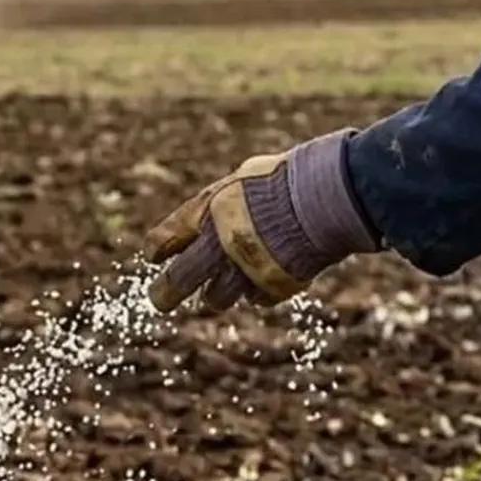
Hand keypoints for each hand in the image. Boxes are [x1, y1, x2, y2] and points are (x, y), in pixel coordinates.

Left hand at [143, 130, 379, 312]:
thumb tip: (202, 218)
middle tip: (159, 300)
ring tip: (221, 287)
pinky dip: (256, 290)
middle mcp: (218, 246)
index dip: (157, 250)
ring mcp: (244, 270)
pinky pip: (255, 298)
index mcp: (205, 213)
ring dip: (217, 294)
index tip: (155, 257)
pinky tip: (264, 276)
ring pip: (216, 299)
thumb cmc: (284, 180)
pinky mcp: (272, 287)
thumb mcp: (241, 180)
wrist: (325, 196)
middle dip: (164, 294)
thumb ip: (218, 204)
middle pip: (178, 281)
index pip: (162, 240)